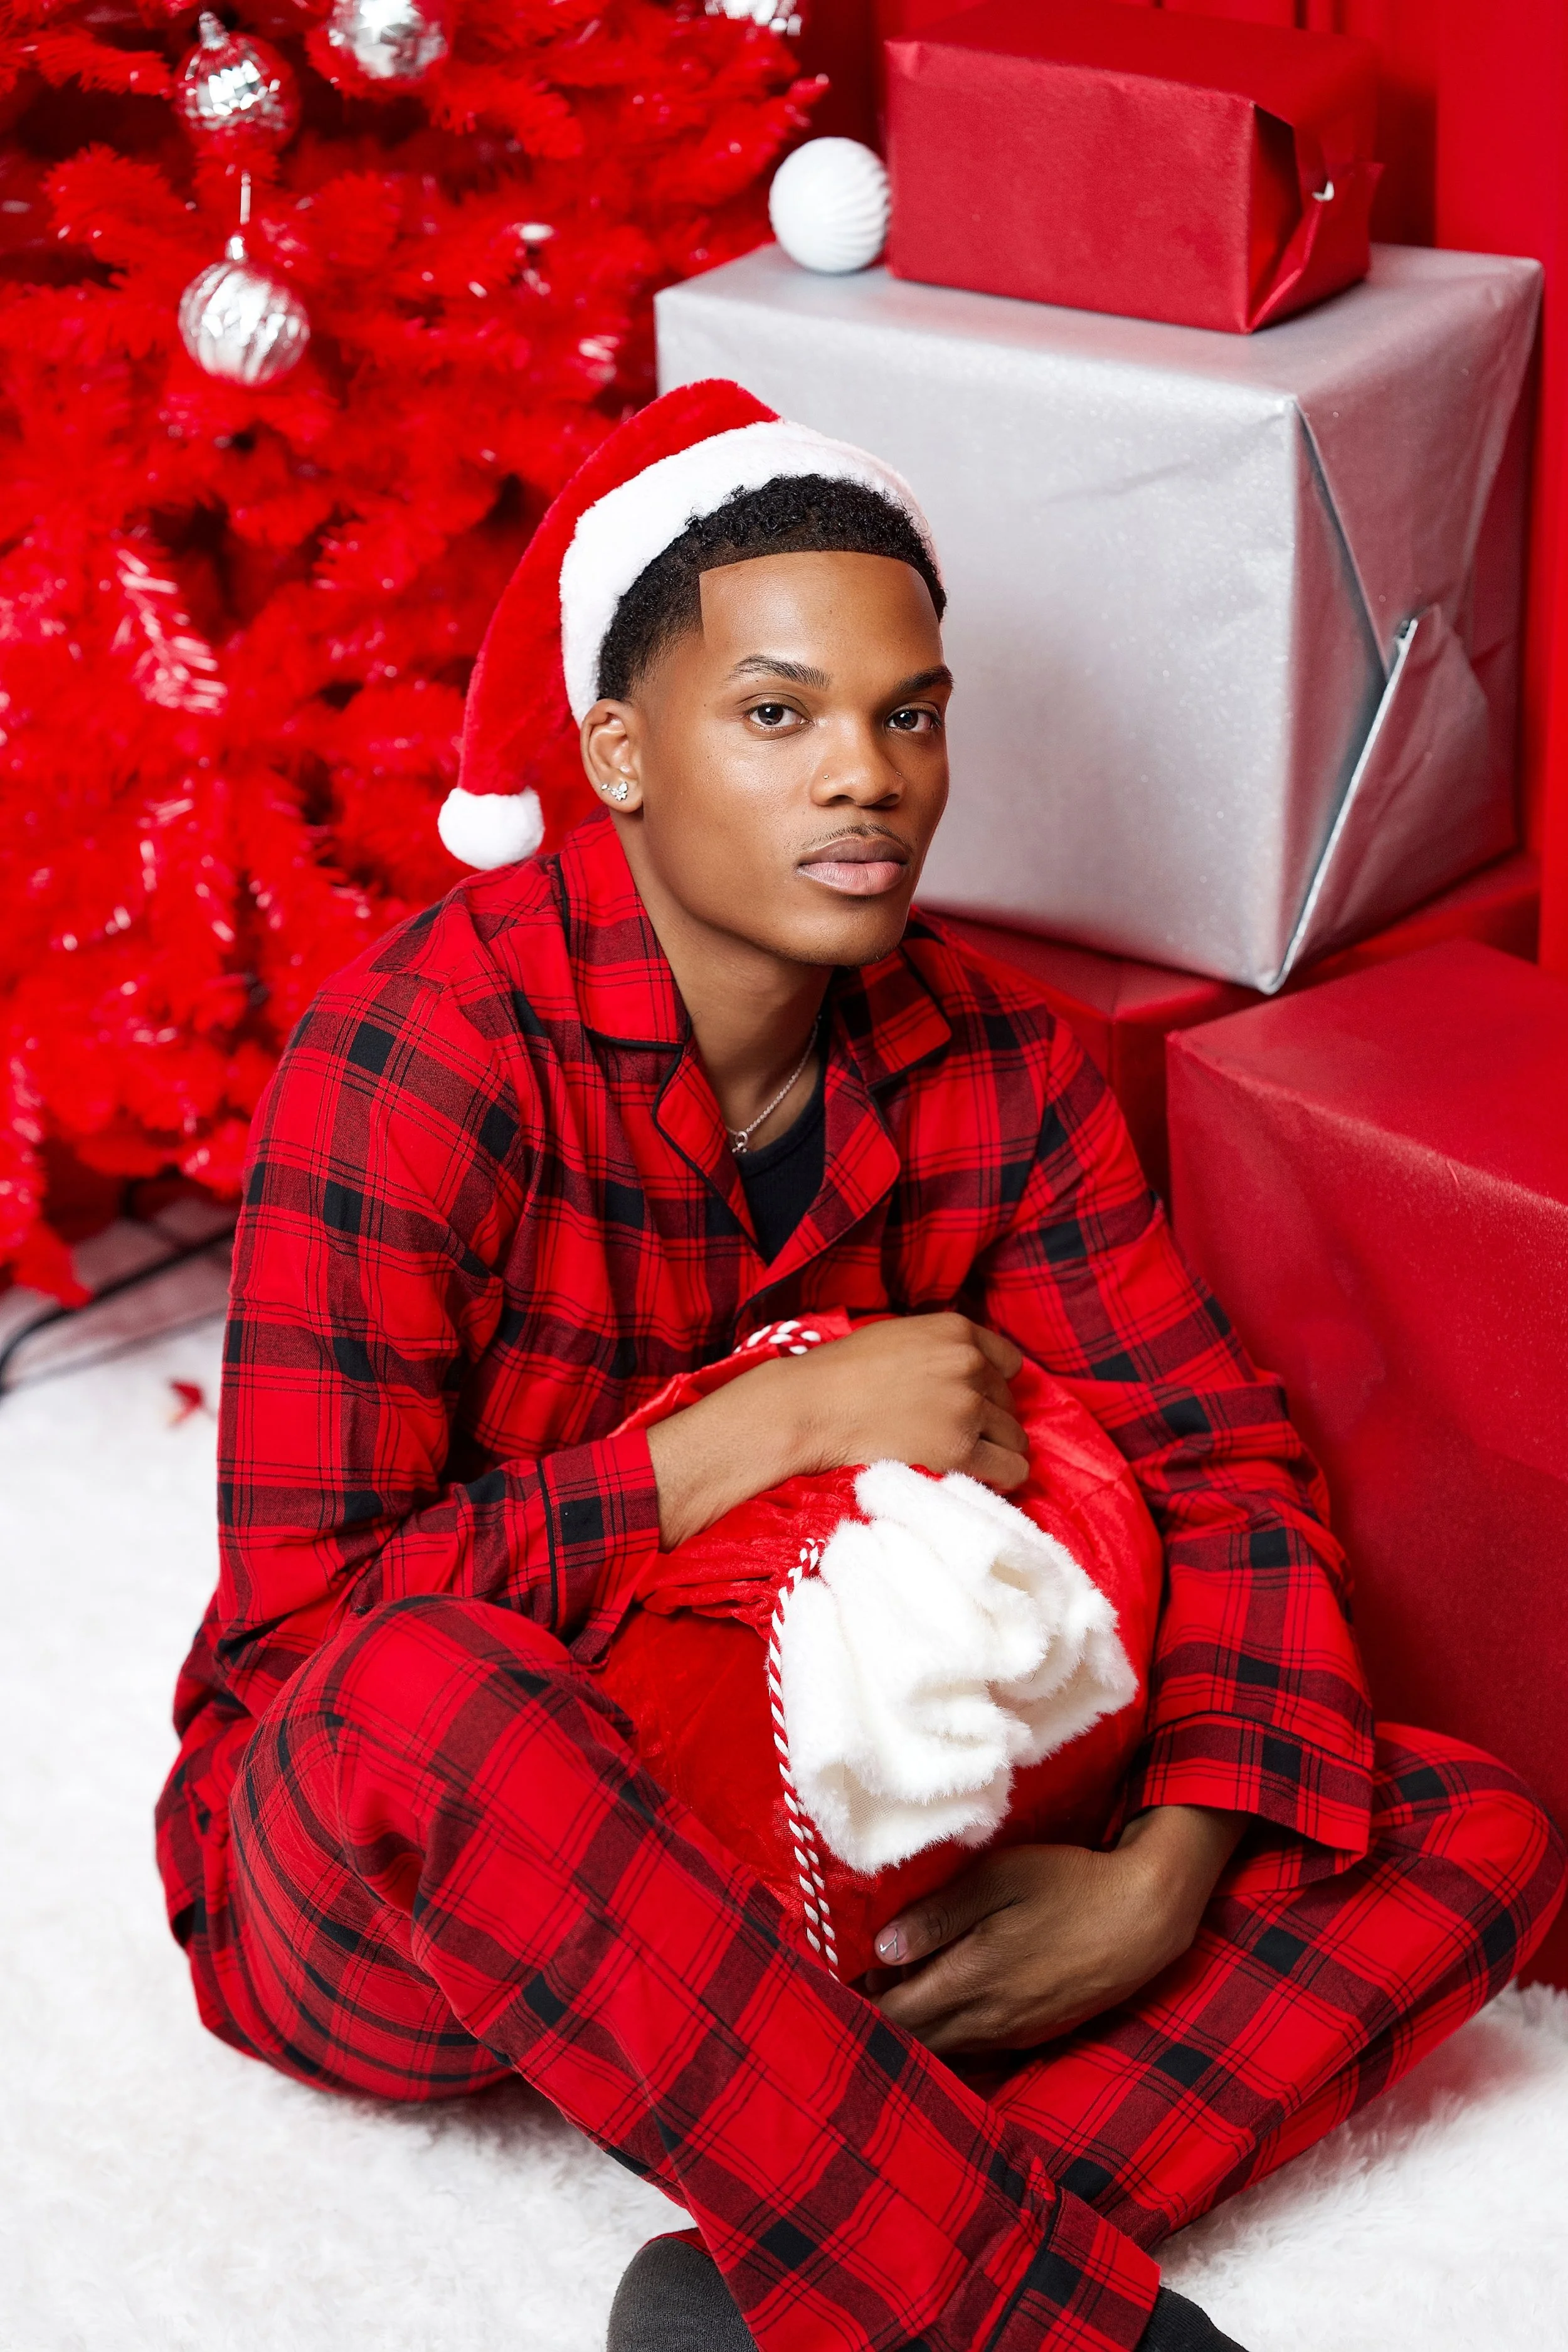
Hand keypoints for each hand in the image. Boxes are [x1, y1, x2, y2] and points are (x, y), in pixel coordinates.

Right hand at [646, 1314, 1027, 1547]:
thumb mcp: (901, 1337)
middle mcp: (970, 1365)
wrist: (811, 1407)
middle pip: (1010, 1403)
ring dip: (992, 1448)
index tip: (970, 1400)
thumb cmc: (843, 1372)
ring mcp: (967, 1408)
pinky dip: (998, 1475)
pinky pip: (1012, 1469)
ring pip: (1015, 1437)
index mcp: (957, 1331)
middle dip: (988, 1419)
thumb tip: (972, 1372)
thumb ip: (942, 1349)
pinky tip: (972, 1476)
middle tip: (948, 1432)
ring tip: (955, 1455)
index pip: (1010, 1363)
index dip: (991, 1385)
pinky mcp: (959, 1450)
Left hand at [864, 1806, 1245, 2056]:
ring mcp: (1012, 2033)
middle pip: (912, 2040)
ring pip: (942, 2047)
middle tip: (852, 1987)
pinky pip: (973, 2046)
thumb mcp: (998, 1879)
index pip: (893, 2015)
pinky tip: (941, 1998)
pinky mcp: (1034, 2034)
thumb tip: (881, 1950)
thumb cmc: (1066, 1884)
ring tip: (892, 1988)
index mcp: (970, 1980)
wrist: (1143, 1918)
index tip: (829, 1985)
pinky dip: (946, 2031)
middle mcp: (987, 2021)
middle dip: (878, 2020)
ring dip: (912, 2027)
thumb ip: (938, 1915)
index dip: (856, 2005)